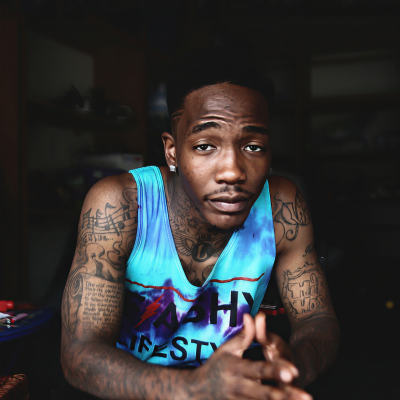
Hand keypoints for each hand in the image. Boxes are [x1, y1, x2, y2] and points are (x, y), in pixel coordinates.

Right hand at [186, 314, 311, 399]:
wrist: (198, 390)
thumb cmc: (216, 366)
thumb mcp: (227, 349)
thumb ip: (243, 336)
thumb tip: (252, 316)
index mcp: (237, 369)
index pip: (260, 369)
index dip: (276, 370)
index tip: (293, 371)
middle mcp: (240, 387)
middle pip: (267, 393)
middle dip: (286, 395)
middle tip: (306, 395)